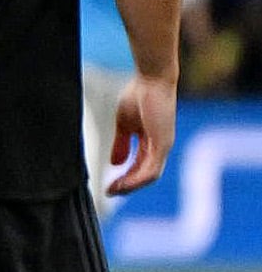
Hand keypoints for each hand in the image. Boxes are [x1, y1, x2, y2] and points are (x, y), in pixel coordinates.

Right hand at [107, 72, 177, 196]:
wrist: (152, 79)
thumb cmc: (140, 95)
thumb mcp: (124, 124)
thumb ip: (121, 144)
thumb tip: (115, 163)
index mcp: (152, 141)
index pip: (140, 166)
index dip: (125, 177)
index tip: (109, 184)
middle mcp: (160, 146)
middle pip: (145, 175)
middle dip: (127, 185)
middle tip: (109, 191)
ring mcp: (163, 146)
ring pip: (149, 176)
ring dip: (131, 186)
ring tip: (113, 190)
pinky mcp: (162, 144)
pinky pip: (150, 170)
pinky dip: (136, 179)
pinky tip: (122, 183)